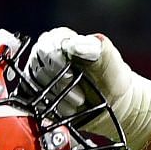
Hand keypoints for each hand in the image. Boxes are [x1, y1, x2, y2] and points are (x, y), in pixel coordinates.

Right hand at [23, 27, 150, 149]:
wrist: (115, 104)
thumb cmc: (113, 78)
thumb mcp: (111, 62)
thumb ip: (98, 49)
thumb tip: (77, 45)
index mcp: (59, 39)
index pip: (45, 49)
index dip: (58, 64)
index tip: (73, 75)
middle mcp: (44, 55)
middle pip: (39, 70)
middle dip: (61, 86)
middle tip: (81, 95)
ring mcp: (39, 75)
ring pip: (36, 88)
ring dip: (59, 100)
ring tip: (79, 102)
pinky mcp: (37, 95)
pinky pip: (35, 103)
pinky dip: (52, 110)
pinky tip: (69, 110)